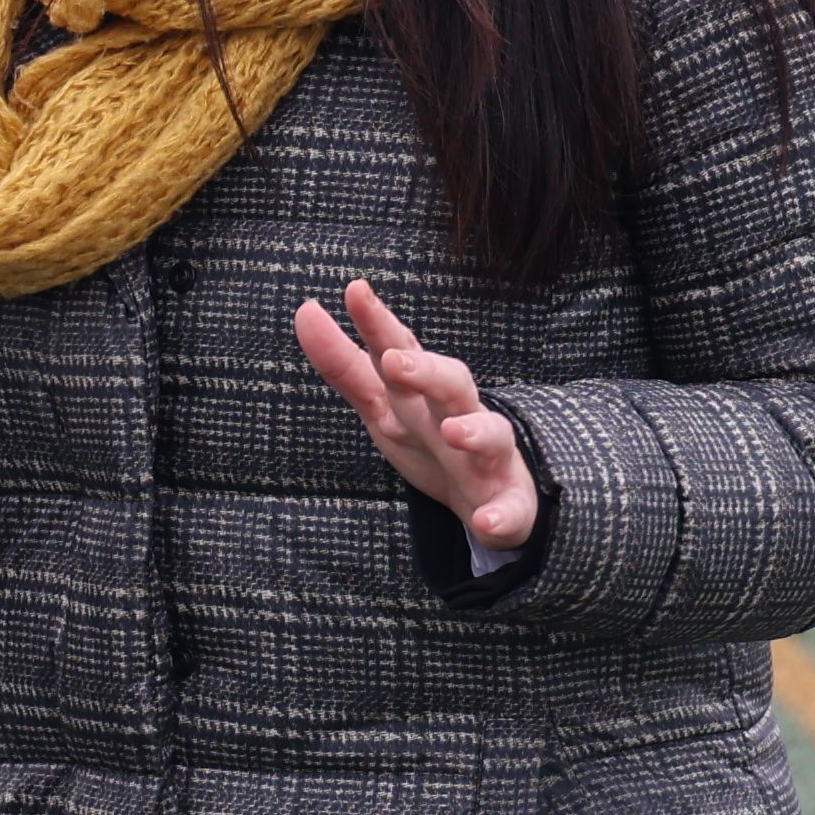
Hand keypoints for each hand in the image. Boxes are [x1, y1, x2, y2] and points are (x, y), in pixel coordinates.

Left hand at [294, 276, 539, 552]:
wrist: (493, 498)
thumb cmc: (431, 439)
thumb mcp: (383, 404)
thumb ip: (344, 364)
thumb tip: (305, 310)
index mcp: (423, 394)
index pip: (401, 350)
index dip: (378, 324)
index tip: (354, 291)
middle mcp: (458, 417)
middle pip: (451, 384)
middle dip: (428, 371)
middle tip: (396, 359)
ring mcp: (487, 460)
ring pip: (492, 437)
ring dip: (476, 432)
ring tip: (454, 431)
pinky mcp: (507, 505)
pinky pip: (509, 511)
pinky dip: (500, 516)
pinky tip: (485, 523)